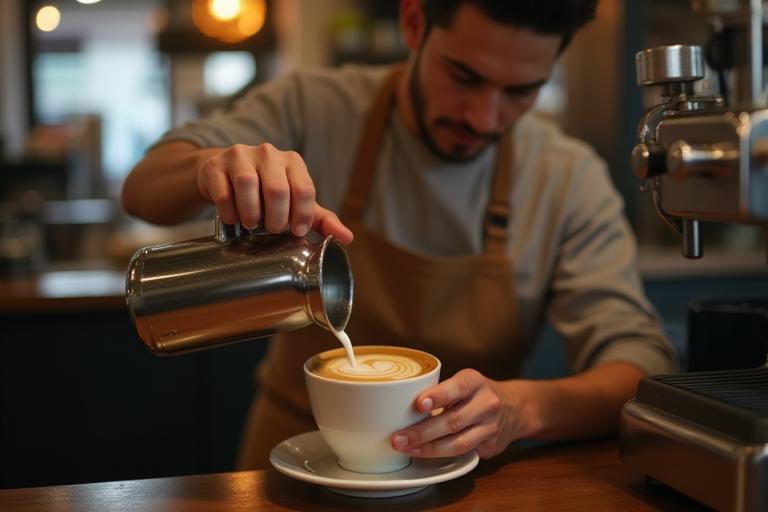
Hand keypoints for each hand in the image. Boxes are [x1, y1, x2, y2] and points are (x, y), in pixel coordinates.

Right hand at [197, 143, 352, 242]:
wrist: (225, 174)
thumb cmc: (266, 191)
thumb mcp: (295, 202)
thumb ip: (321, 219)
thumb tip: (348, 239)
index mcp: (293, 161)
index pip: (304, 190)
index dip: (302, 216)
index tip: (296, 231)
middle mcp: (268, 153)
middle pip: (278, 190)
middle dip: (276, 219)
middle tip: (272, 230)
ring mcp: (240, 156)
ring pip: (248, 185)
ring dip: (252, 214)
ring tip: (252, 225)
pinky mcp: (216, 165)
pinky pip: (223, 191)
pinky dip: (229, 212)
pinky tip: (233, 219)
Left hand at [391, 369, 532, 458]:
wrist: (514, 408)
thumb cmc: (474, 394)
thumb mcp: (462, 382)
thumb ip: (439, 391)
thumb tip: (397, 403)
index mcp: (474, 382)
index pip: (457, 387)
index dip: (438, 396)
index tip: (419, 404)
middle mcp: (486, 403)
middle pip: (453, 420)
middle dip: (422, 432)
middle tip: (398, 438)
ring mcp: (490, 427)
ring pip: (458, 442)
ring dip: (428, 449)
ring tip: (406, 449)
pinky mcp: (490, 446)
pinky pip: (463, 453)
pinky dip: (440, 455)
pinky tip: (422, 454)